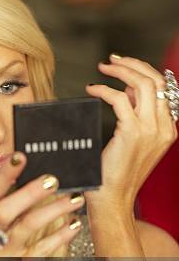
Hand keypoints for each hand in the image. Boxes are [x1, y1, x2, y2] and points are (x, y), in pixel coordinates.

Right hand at [0, 154, 85, 260]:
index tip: (20, 156)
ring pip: (25, 230)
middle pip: (3, 210)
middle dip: (29, 193)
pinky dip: (59, 239)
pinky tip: (74, 227)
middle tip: (53, 179)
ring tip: (74, 200)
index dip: (3, 174)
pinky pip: (40, 254)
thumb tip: (22, 183)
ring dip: (52, 212)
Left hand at [85, 55, 177, 211]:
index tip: (123, 64)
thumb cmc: (116, 174)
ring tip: (102, 68)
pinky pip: (119, 98)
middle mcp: (164, 128)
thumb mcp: (133, 141)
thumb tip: (127, 90)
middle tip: (112, 60)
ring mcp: (151, 130)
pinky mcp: (132, 133)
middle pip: (156, 80)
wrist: (112, 200)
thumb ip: (135, 115)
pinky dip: (104, 89)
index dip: (143, 70)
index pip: (164, 87)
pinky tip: (91, 89)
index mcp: (168, 129)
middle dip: (133, 63)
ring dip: (120, 70)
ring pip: (142, 84)